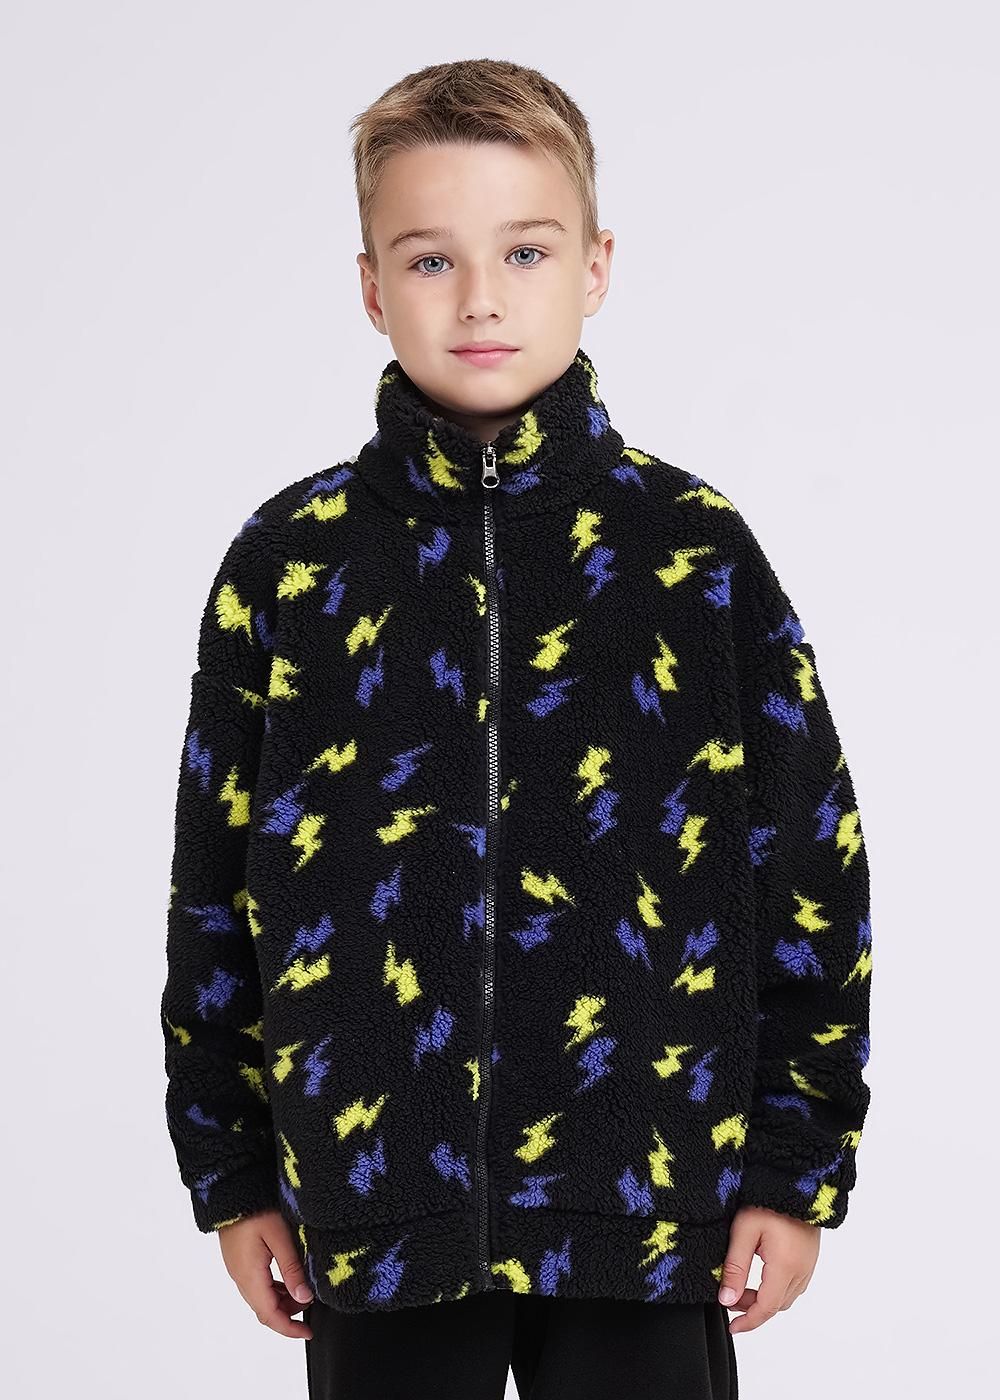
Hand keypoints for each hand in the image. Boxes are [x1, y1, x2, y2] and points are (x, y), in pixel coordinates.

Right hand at [218, 1208, 314, 1338]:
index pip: (269, 1315)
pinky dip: (273, 1289)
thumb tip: (304, 1298)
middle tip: (312, 1303)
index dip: (289, 1328)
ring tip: (303, 1290)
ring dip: (281, 1301)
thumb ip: (292, 1269)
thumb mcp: (279, 1236)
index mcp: (249, 1276)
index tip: (307, 1332)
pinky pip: (256, 1284)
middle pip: (264, 1309)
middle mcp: (239, 1277)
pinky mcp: (238, 1260)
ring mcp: (237, 1269)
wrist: (230, 1189)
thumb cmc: (255, 1208)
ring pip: (260, 1298)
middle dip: (288, 1314)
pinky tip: (287, 1277)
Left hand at [718, 1206, 819, 1332]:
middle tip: (729, 1299)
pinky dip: (775, 1288)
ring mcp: (809, 1264)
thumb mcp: (744, 1231)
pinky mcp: (810, 1256)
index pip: (767, 1308)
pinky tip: (759, 1275)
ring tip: (740, 1286)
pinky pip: (794, 1283)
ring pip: (786, 1296)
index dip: (749, 1321)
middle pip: (777, 1304)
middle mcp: (801, 1270)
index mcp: (785, 1267)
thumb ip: (735, 1267)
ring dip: (764, 1298)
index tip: (733, 1327)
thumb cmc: (768, 1199)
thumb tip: (726, 1301)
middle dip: (753, 1308)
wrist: (797, 1178)